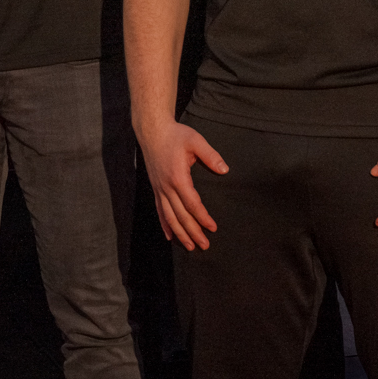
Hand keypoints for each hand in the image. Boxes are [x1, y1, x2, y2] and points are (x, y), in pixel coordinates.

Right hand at [136, 117, 227, 250]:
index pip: (192, 204)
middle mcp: (166, 187)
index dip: (202, 217)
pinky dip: (165, 225)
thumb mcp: (195, 141)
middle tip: (204, 246)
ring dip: (180, 233)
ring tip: (190, 246)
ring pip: (169, 217)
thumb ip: (210, 155)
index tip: (213, 228)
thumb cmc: (176, 135)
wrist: (153, 132)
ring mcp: (159, 189)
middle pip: (180, 215)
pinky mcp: (156, 188)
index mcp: (178, 177)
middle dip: (193, 232)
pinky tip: (170, 236)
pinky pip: (160, 211)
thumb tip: (224, 170)